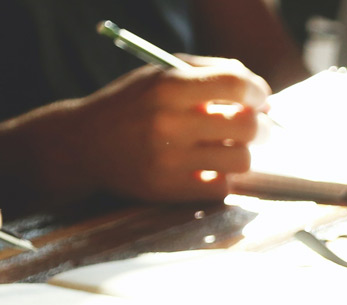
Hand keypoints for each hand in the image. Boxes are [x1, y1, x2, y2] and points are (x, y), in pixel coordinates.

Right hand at [26, 56, 268, 203]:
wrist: (82, 144)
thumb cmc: (133, 104)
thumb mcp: (162, 74)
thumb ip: (213, 73)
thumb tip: (264, 98)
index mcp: (168, 86)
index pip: (235, 84)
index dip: (258, 92)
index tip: (259, 99)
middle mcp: (167, 122)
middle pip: (247, 126)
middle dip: (260, 126)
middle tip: (254, 127)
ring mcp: (167, 159)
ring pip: (241, 160)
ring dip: (242, 154)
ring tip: (229, 147)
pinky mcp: (166, 189)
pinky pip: (221, 187)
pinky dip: (222, 178)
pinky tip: (209, 168)